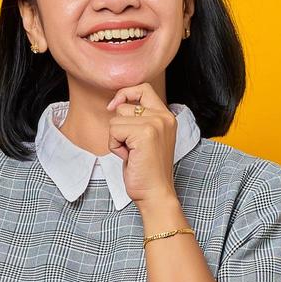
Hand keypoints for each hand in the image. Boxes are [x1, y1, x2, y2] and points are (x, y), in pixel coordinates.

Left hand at [106, 83, 178, 205]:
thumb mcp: (146, 138)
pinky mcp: (144, 133)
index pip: (143, 88)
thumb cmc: (147, 170)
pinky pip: (114, 131)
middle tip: (132, 147)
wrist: (155, 193)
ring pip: (116, 119)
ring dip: (117, 138)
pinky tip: (129, 157)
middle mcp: (163, 116)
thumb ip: (138, 120)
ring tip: (131, 153)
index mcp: (167, 116)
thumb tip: (115, 104)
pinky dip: (115, 146)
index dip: (125, 94)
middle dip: (120, 127)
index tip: (114, 106)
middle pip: (124, 105)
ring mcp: (155, 123)